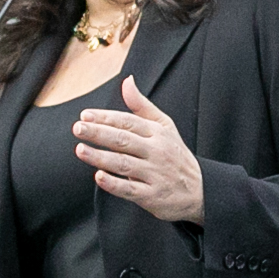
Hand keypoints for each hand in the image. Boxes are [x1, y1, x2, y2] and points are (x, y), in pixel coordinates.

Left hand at [74, 78, 203, 225]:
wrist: (200, 190)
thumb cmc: (175, 155)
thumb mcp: (165, 126)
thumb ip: (142, 106)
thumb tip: (127, 81)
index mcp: (158, 133)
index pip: (129, 122)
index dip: (106, 118)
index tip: (85, 115)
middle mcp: (157, 152)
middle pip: (124, 140)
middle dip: (99, 133)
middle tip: (78, 128)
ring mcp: (155, 174)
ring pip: (124, 164)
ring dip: (101, 157)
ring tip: (80, 150)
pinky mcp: (152, 195)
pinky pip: (130, 189)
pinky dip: (114, 184)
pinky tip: (99, 177)